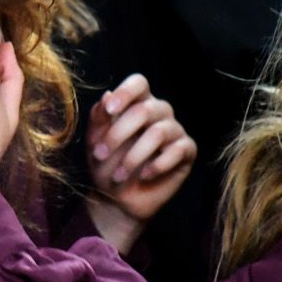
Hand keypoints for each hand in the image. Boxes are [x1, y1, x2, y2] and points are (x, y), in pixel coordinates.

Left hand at [83, 75, 197, 253]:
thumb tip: (106, 96)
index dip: (125, 93)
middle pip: (145, 110)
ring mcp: (175, 130)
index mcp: (137, 103)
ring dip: (133, 156)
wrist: (117, 198)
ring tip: (118, 175)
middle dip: (118, 134)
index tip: (109, 111)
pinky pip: (177, 150)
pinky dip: (157, 165)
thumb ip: (98, 118)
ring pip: (158, 132)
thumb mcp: (95, 142)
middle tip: (100, 154)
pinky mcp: (187, 151)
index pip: (139, 83)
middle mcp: (159, 112)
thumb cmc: (105, 165)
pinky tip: (144, 175)